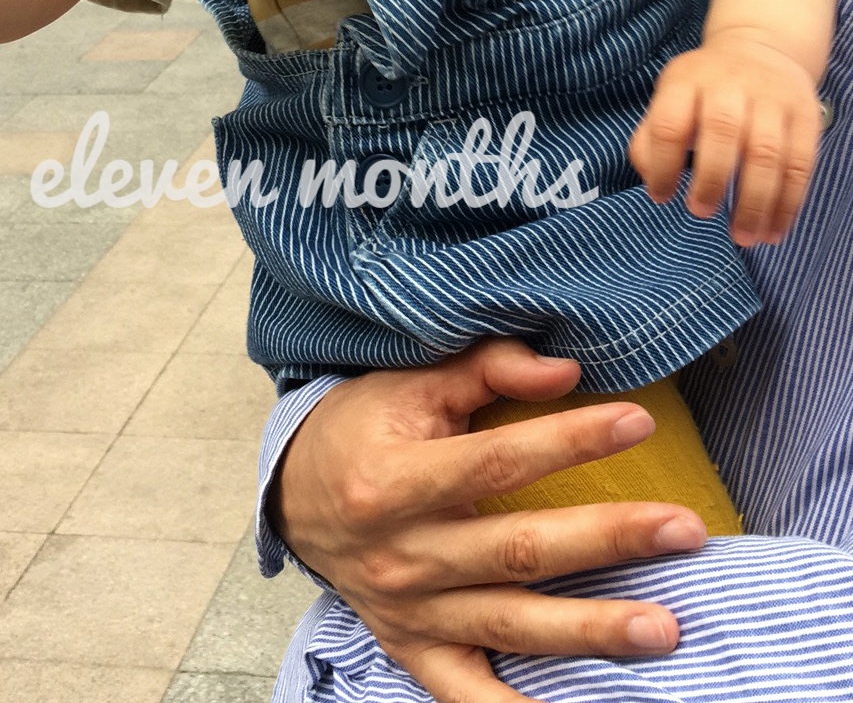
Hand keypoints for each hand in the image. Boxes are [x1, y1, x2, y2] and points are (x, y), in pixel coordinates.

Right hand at [274, 339, 707, 702]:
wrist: (292, 496)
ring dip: (592, 630)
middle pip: (520, 550)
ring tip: (666, 628)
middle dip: (609, 539)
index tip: (639, 422)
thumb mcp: (410, 382)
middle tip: (684, 529)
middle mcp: (403, 554)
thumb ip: (487, 368)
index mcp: (397, 481)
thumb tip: (568, 372)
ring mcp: (410, 613)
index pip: (500, 460)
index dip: (571, 441)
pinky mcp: (414, 652)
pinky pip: (469, 698)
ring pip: (512, 626)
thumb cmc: (363, 426)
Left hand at [629, 31, 823, 246]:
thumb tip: (654, 183)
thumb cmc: (704, 90)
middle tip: (701, 213)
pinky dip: (788, 203)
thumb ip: (651, 140)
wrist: (763, 46)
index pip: (671, 123)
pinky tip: (774, 230)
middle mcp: (730, 83)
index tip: (663, 199)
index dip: (663, 166)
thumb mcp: (671, 99)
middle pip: (723, 131)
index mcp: (687, 80)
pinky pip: (800, 163)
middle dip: (712, 179)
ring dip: (755, 201)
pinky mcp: (805, 113)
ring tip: (744, 237)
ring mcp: (772, 96)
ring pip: (767, 152)